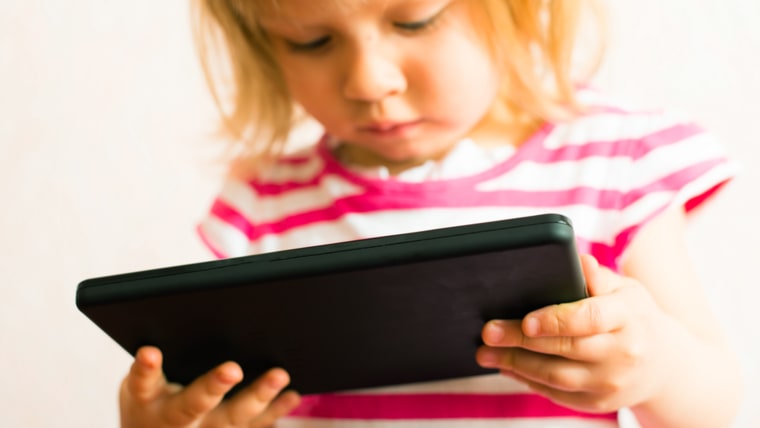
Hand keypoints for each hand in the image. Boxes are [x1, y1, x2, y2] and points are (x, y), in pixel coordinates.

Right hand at [120, 346, 300, 427]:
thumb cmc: (149, 396)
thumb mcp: (142, 382)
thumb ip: (155, 364)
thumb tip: (180, 320)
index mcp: (147, 400)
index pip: (143, 382)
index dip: (146, 369)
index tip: (149, 352)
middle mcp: (173, 418)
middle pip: (193, 403)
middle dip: (213, 386)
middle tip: (233, 369)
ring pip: (230, 418)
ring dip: (257, 396)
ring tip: (279, 375)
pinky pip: (251, 425)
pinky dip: (273, 411)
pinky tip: (291, 395)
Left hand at [476, 254, 674, 412]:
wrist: (664, 365)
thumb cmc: (633, 317)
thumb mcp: (625, 290)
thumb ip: (597, 277)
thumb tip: (578, 261)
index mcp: (628, 317)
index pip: (590, 318)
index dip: (555, 320)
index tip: (526, 319)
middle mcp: (623, 353)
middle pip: (565, 349)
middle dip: (520, 341)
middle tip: (488, 332)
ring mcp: (611, 382)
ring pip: (557, 376)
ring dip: (516, 364)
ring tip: (486, 353)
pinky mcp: (599, 403)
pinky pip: (557, 394)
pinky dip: (528, 380)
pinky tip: (507, 366)